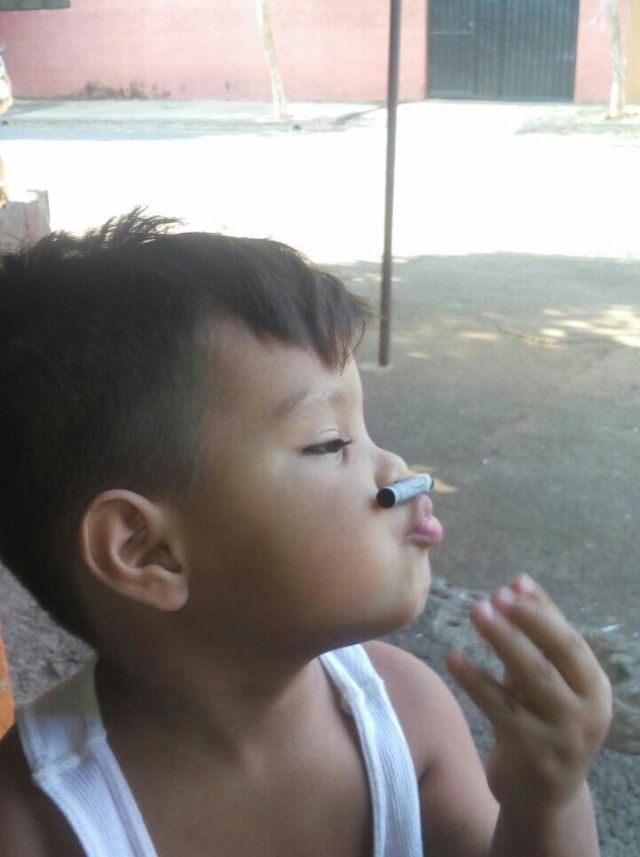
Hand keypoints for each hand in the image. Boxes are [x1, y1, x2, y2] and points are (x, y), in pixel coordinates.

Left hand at [445, 575, 611, 813]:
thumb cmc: (543, 724)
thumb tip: (520, 582)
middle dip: (526, 621)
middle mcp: (588, 712)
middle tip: (494, 595)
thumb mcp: (549, 683)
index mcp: (595, 688)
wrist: (543, 798)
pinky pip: (499, 708)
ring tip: (476, 610)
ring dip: (502, 640)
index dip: (543, 610)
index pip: (570, 640)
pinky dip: (475, 680)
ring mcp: (562, 736)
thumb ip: (538, 636)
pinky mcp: (533, 754)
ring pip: (531, 678)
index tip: (515, 583)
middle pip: (556, 656)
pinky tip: (453, 656)